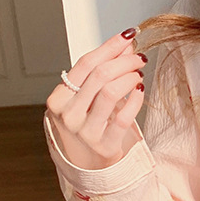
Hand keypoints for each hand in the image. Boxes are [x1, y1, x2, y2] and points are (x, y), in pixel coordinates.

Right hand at [46, 28, 147, 169]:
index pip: (85, 64)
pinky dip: (135, 100)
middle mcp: (68, 115)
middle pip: (99, 76)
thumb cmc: (85, 125)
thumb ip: (100, 73)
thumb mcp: (85, 98)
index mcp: (59, 99)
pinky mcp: (104, 145)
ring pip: (110, 93)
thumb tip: (125, 46)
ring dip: (129, 77)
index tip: (127, 36)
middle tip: (138, 57)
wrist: (85, 164)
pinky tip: (140, 90)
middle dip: (124, 61)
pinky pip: (123, 117)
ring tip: (138, 73)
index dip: (109, 47)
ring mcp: (85, 131)